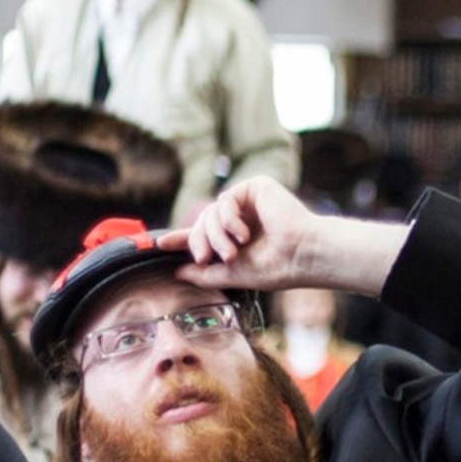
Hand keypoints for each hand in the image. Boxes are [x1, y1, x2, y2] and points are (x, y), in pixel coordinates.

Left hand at [171, 178, 404, 298]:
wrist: (302, 255)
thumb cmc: (276, 268)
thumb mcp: (233, 274)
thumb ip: (205, 273)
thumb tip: (178, 271)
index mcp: (237, 239)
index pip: (203, 235)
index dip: (180, 238)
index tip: (158, 244)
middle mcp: (241, 219)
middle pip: (202, 224)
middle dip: (200, 242)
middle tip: (206, 259)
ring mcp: (248, 202)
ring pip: (210, 213)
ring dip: (216, 235)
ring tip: (234, 251)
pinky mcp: (255, 187)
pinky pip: (225, 200)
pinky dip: (228, 219)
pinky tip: (244, 233)